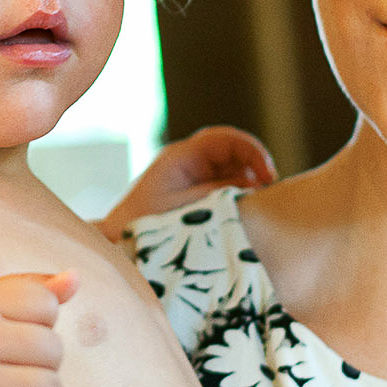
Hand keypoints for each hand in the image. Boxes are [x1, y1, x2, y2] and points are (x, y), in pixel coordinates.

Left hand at [100, 126, 276, 237]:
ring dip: (249, 185)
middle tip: (268, 193)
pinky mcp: (197, 194)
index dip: (253, 152)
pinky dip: (240, 198)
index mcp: (182, 157)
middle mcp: (189, 162)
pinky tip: (245, 215)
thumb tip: (256, 188)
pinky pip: (227, 188)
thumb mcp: (188, 211)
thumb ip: (223, 196)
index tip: (267, 177)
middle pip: (233, 153)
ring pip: (233, 171)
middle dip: (254, 170)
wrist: (119, 246)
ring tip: (257, 207)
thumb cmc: (147, 227)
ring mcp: (193, 177)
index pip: (226, 140)